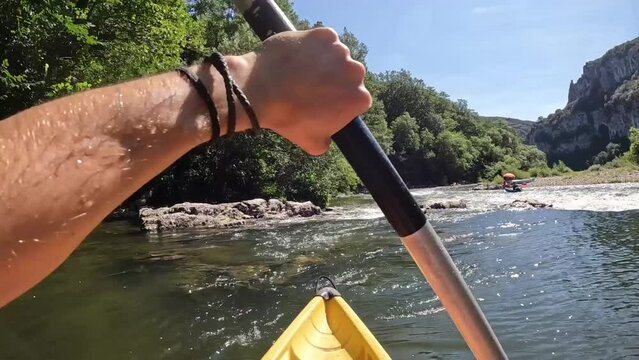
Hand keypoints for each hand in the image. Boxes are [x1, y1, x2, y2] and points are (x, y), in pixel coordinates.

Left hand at [239, 28, 371, 154]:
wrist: (260, 91)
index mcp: (359, 98)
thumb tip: (327, 139)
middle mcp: (355, 72)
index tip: (324, 100)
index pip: (356, 97)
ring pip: (336, 55)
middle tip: (311, 85)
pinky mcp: (324, 34)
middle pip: (349, 73)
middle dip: (334, 78)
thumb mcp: (313, 143)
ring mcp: (340, 51)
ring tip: (302, 70)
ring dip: (324, 60)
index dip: (340, 99)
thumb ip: (328, 141)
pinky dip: (314, 45)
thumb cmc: (288, 119)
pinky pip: (324, 39)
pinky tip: (299, 56)